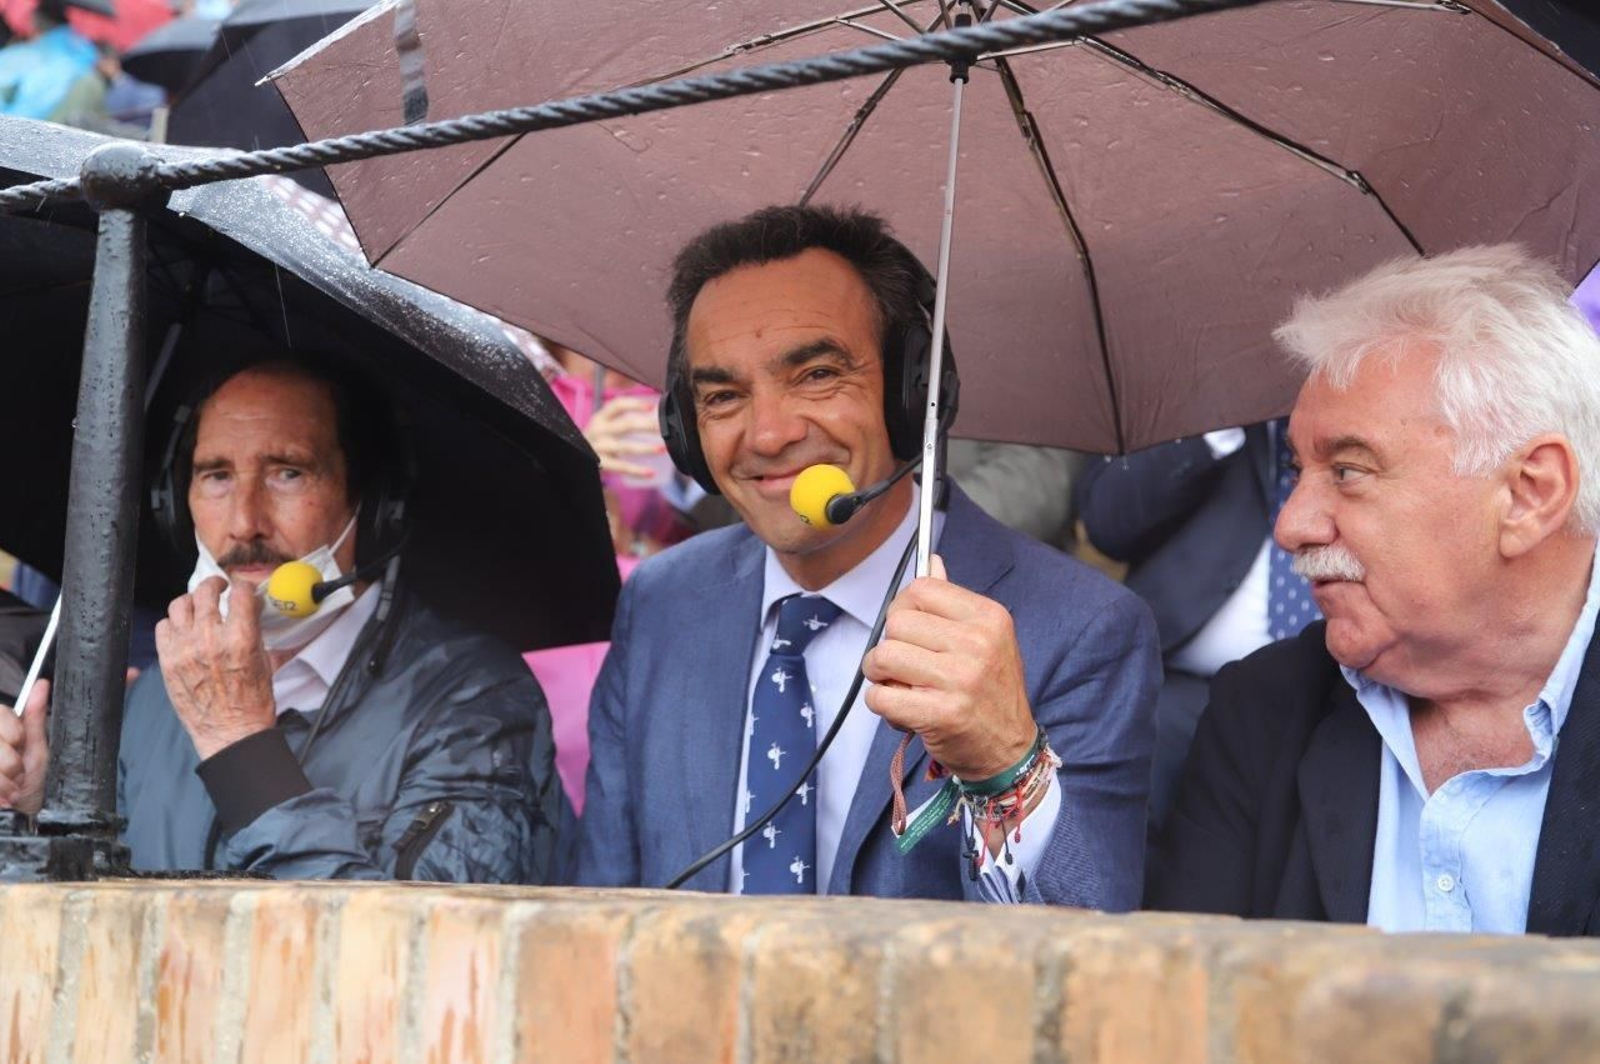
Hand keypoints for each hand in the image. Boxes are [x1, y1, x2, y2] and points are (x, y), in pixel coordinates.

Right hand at [0, 678, 49, 815]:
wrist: (28, 816)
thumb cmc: (34, 782)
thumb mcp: (37, 749)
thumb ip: (35, 717)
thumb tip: (42, 683)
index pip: (0, 714)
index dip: (13, 732)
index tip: (20, 744)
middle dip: (11, 762)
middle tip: (19, 773)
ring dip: (6, 781)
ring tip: (14, 789)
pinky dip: (0, 791)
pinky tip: (5, 798)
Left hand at [155, 577, 276, 760]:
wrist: (230, 733)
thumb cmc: (252, 702)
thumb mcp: (265, 661)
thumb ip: (256, 631)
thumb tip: (252, 609)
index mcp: (240, 639)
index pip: (240, 593)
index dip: (245, 587)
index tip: (244, 591)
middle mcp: (209, 639)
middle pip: (205, 591)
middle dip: (215, 585)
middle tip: (219, 588)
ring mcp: (184, 650)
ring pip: (179, 604)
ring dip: (192, 601)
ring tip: (199, 606)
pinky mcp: (168, 661)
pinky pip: (163, 627)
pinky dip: (173, 623)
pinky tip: (184, 629)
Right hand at [585, 395, 664, 478]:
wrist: (575, 459)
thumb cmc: (597, 442)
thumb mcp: (604, 428)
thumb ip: (623, 422)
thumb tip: (653, 416)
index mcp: (601, 418)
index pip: (617, 405)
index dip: (635, 404)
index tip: (651, 407)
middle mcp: (598, 430)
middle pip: (626, 425)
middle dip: (648, 426)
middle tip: (664, 429)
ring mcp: (598, 447)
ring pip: (625, 446)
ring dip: (646, 448)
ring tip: (662, 449)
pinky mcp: (599, 464)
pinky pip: (621, 467)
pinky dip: (637, 470)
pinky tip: (650, 473)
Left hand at [862, 555, 1037, 779]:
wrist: (1009, 750)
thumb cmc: (991, 692)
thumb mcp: (985, 639)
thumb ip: (952, 602)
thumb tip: (932, 560)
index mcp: (989, 617)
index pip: (921, 590)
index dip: (903, 609)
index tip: (909, 631)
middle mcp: (977, 644)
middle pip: (897, 623)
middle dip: (889, 645)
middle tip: (904, 667)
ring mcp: (960, 679)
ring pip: (883, 656)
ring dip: (879, 675)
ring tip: (900, 687)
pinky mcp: (941, 714)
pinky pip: (880, 696)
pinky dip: (881, 704)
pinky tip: (902, 710)